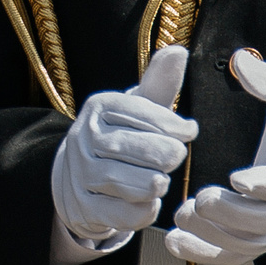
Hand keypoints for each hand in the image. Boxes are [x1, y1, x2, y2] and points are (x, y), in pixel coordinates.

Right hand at [51, 44, 196, 251]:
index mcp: (99, 107)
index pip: (143, 114)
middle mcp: (84, 138)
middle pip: (137, 149)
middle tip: (175, 157)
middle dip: (166, 155)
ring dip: (155, 183)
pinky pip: (120, 214)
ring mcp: (80, 174)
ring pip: (128, 183)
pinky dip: (142, 210)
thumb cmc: (120, 134)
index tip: (189, 131)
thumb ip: (159, 83)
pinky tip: (150, 201)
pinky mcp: (84, 207)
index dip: (175, 125)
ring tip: (162, 179)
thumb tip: (179, 51)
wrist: (76, 173)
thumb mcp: (137, 107)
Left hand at [166, 49, 265, 264]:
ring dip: (214, 237)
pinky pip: (235, 254)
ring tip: (181, 217)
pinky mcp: (258, 235)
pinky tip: (176, 243)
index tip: (238, 178)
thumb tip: (241, 63)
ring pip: (250, 244)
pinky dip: (206, 254)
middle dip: (232, 215)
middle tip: (200, 200)